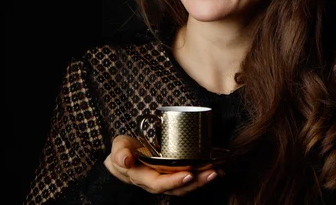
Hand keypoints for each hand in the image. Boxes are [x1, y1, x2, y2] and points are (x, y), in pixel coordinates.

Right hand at [104, 135, 219, 195]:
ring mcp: (167, 179)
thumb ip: (119, 153)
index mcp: (142, 177)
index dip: (174, 181)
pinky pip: (190, 179)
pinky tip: (217, 170)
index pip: (158, 184)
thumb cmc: (123, 151)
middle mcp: (156, 182)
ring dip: (203, 180)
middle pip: (177, 188)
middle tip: (211, 173)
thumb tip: (125, 160)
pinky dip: (204, 176)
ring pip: (186, 186)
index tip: (188, 174)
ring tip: (217, 172)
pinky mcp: (175, 174)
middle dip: (196, 182)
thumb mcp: (118, 148)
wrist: (126, 156)